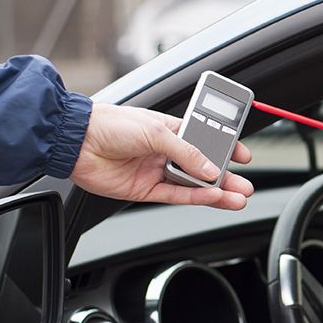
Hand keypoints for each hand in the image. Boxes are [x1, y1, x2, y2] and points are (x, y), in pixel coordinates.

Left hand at [70, 104, 253, 209]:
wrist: (76, 142)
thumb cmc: (111, 124)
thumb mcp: (156, 131)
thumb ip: (187, 152)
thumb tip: (210, 169)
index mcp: (172, 130)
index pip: (207, 141)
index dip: (226, 148)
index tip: (243, 156)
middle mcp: (166, 152)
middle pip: (204, 167)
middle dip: (226, 176)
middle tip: (245, 184)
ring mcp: (157, 172)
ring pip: (194, 186)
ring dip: (216, 192)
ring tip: (238, 197)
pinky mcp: (146, 190)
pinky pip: (177, 196)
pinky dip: (197, 198)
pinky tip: (214, 198)